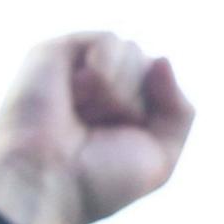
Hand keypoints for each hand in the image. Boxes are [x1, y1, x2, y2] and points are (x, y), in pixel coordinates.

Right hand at [0, 32, 196, 223]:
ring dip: (119, 90)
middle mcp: (96, 88)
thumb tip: (161, 59)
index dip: (154, 112)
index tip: (120, 143)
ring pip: (133, 51)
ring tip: (82, 114)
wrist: (44, 183)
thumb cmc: (94, 181)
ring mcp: (74, 70)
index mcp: (117, 111)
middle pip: (148, 66)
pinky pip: (109, 41)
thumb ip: (179, 110)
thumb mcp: (159, 157)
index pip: (160, 84)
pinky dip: (105, 70)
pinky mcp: (54, 53)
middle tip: (96, 130)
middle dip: (136, 101)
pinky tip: (78, 92)